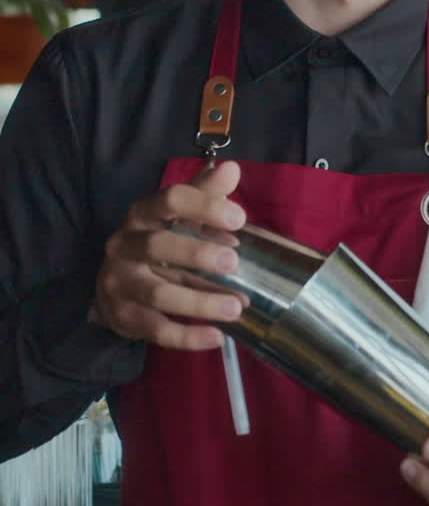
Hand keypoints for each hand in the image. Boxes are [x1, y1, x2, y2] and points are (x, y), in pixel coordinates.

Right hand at [93, 160, 247, 350]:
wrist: (113, 285)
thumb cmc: (158, 243)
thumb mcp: (177, 217)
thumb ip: (204, 194)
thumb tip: (232, 169)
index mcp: (142, 214)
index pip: (169, 200)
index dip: (205, 206)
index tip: (239, 219)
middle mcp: (125, 245)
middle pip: (157, 245)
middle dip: (197, 254)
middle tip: (234, 263)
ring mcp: (121, 282)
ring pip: (157, 293)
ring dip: (199, 302)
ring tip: (236, 308)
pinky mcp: (125, 317)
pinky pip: (156, 329)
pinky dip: (187, 336)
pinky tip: (215, 336)